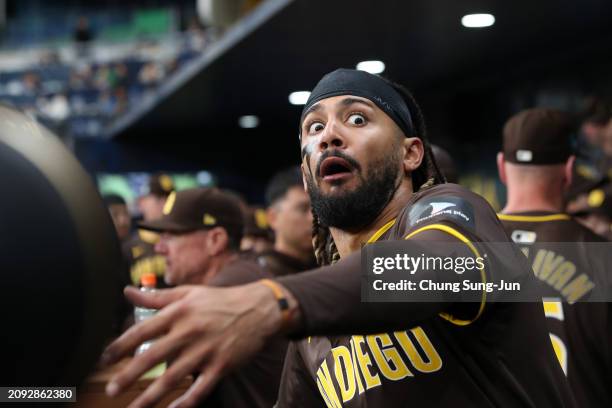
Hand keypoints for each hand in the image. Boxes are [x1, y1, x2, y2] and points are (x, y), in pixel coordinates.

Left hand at [100, 281, 296, 407]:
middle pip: (152, 357)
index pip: (142, 330)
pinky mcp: (221, 366)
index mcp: (179, 312)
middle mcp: (189, 332)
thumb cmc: (220, 300)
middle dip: (128, 376)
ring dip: (149, 396)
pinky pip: (200, 389)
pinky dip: (184, 402)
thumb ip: (156, 297)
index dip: (120, 346)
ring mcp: (206, 351)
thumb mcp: (189, 293)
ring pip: (172, 378)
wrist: (259, 309)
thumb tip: (127, 291)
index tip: (104, 359)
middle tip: (111, 389)